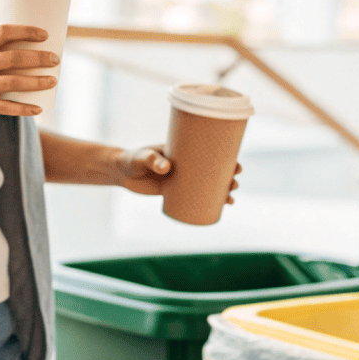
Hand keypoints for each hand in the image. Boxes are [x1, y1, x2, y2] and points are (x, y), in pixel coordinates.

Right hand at [0, 25, 57, 121]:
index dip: (26, 31)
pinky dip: (22, 109)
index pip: (3, 32)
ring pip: (12, 82)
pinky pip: (3, 107)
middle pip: (12, 57)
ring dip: (36, 82)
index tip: (44, 34)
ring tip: (53, 81)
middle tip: (55, 59)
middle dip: (38, 58)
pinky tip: (37, 109)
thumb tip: (24, 52)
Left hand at [117, 145, 241, 203]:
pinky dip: (208, 203)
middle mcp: (188, 164)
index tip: (236, 164)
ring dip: (222, 191)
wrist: (122, 171)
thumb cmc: (133, 159)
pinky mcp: (175, 192)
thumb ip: (153, 160)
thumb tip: (167, 167)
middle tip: (234, 183)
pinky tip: (219, 208)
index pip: (211, 152)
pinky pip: (196, 198)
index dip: (227, 158)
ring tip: (230, 199)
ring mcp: (183, 179)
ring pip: (208, 185)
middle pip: (214, 170)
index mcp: (185, 150)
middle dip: (229, 177)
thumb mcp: (143, 157)